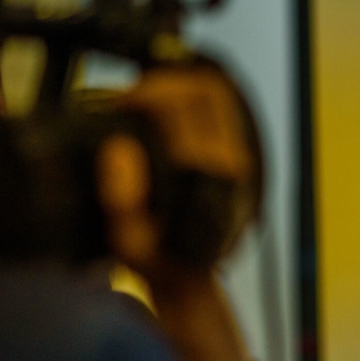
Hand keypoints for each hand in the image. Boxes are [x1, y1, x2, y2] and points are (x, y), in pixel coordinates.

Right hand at [96, 65, 253, 278]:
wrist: (191, 276)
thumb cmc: (157, 258)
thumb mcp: (129, 241)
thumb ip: (121, 202)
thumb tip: (120, 150)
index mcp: (209, 176)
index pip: (188, 109)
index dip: (151, 94)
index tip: (121, 102)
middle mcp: (232, 162)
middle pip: (208, 93)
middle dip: (163, 84)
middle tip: (129, 97)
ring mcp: (239, 157)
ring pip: (218, 97)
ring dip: (177, 87)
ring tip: (142, 98)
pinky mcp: (236, 157)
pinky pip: (219, 110)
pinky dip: (189, 98)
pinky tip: (159, 109)